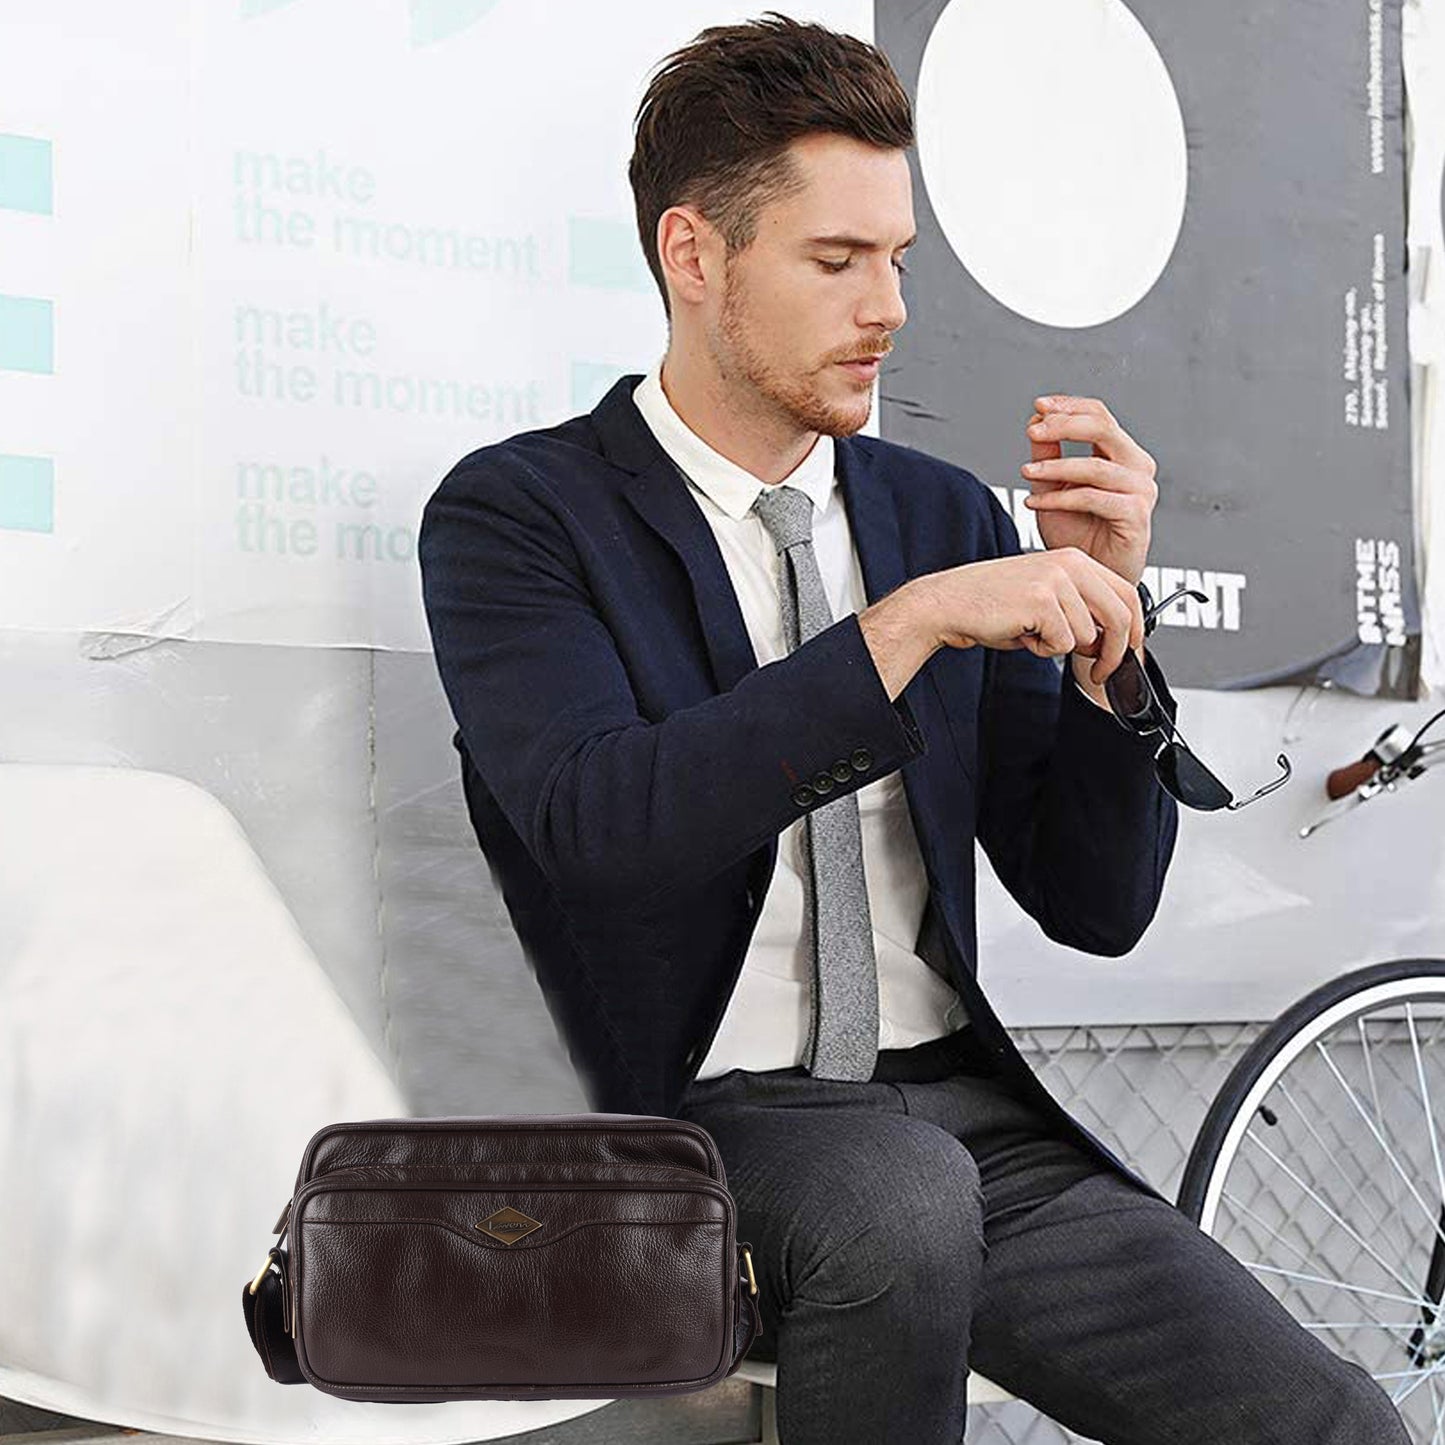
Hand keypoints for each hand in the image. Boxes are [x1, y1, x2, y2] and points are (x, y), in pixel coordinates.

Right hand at [920, 548, 1143, 683]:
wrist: (949, 603)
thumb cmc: (992, 604)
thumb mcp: (1046, 600)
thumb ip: (1080, 612)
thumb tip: (1111, 643)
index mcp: (1074, 560)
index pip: (1127, 593)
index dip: (1135, 629)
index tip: (1129, 651)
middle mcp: (1070, 564)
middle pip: (1120, 616)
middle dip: (1114, 653)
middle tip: (1099, 673)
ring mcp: (1057, 580)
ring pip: (1087, 635)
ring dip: (1059, 647)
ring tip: (1032, 632)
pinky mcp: (1042, 601)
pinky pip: (1061, 643)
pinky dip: (1041, 649)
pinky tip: (1021, 633)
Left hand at [1021, 395, 1157, 586]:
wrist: (1091, 575)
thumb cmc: (1078, 534)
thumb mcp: (1052, 487)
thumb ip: (1047, 455)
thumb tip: (1035, 420)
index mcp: (1122, 454)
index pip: (1099, 415)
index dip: (1069, 406)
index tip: (1039, 406)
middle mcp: (1137, 467)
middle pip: (1103, 428)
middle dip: (1063, 426)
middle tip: (1033, 431)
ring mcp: (1141, 491)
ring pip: (1094, 466)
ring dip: (1055, 467)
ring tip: (1026, 473)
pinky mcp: (1136, 515)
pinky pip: (1093, 498)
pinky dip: (1059, 498)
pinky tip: (1035, 502)